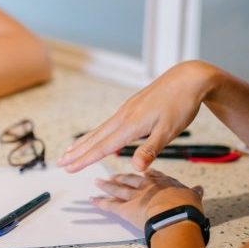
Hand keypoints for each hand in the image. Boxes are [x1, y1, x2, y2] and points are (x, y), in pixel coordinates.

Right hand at [57, 61, 221, 171]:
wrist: (188, 78)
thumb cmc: (181, 105)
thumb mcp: (169, 131)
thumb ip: (150, 150)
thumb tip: (135, 169)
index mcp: (131, 125)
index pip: (103, 147)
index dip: (85, 159)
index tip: (68, 169)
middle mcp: (123, 116)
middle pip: (95, 138)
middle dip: (77, 152)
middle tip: (59, 162)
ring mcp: (126, 110)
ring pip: (100, 130)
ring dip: (84, 142)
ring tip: (69, 151)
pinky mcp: (132, 107)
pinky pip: (108, 124)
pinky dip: (97, 133)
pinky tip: (97, 137)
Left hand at [92, 169, 203, 229]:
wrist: (175, 215)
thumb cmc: (186, 207)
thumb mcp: (193, 197)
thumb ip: (194, 193)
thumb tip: (199, 189)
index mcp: (163, 182)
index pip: (152, 175)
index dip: (146, 173)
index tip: (142, 170)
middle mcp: (146, 186)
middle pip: (131, 179)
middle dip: (121, 177)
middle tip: (114, 176)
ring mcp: (134, 196)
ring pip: (117, 189)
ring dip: (106, 186)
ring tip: (98, 182)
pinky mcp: (125, 209)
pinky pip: (110, 205)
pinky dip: (100, 202)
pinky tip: (92, 200)